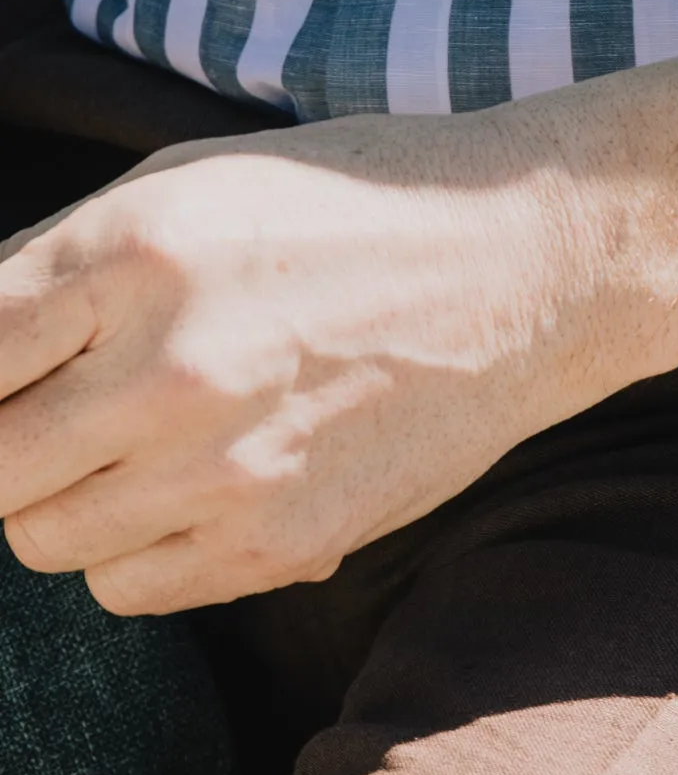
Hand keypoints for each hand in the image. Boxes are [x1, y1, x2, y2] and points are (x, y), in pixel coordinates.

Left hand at [0, 23, 677, 613]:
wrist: (529, 266)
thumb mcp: (188, 185)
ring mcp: (225, 462)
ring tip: (138, 445)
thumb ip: (56, 265)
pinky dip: (136, 551)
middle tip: (62, 412)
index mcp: (133, 247)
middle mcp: (168, 361)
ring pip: (42, 540)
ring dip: (65, 501)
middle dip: (8, 442)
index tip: (11, 376)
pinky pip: (129, 589)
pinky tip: (196, 486)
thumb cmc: (350, 207)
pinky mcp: (281, 539)